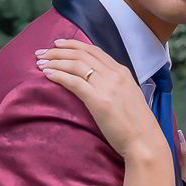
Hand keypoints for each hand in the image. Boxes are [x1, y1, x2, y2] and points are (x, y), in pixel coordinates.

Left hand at [36, 38, 167, 160]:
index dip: (73, 45)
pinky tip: (47, 75)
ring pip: (75, 65)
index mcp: (122, 71)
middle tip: (41, 52)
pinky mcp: (99, 100)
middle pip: (81, 54)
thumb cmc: (136, 124)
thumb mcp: (128, 96)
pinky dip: (58, 75)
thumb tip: (96, 82)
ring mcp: (107, 86)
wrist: (144, 141)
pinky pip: (74, 82)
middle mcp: (114, 74)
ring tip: (40, 63)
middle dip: (58, 51)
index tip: (57, 44)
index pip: (93, 50)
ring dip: (55, 61)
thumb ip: (114, 85)